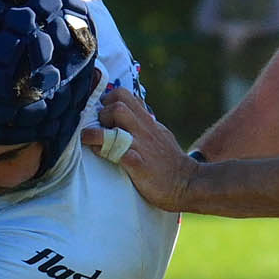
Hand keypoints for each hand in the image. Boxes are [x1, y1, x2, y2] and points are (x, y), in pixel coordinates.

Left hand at [83, 85, 199, 211]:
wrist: (187, 183)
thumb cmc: (169, 162)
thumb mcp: (159, 134)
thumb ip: (144, 122)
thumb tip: (130, 111)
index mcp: (147, 121)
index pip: (123, 95)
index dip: (107, 102)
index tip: (101, 116)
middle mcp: (144, 129)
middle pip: (118, 104)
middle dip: (101, 114)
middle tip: (98, 130)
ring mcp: (141, 144)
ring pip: (118, 117)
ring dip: (98, 128)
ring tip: (91, 140)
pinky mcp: (139, 164)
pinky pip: (119, 150)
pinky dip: (105, 150)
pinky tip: (101, 155)